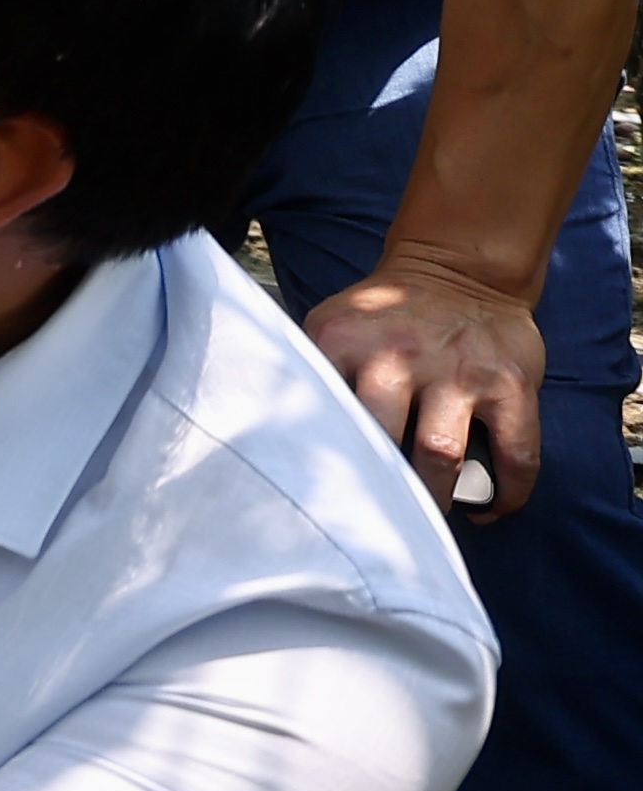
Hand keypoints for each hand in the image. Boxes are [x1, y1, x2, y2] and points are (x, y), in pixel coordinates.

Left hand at [307, 251, 545, 520]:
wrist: (459, 269)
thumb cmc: (386, 318)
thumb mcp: (333, 326)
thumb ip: (311, 374)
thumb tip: (276, 440)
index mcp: (342, 343)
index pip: (320, 413)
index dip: (318, 463)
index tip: (318, 499)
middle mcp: (399, 356)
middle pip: (378, 439)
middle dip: (376, 488)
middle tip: (373, 521)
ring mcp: (458, 372)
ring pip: (440, 456)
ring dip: (435, 499)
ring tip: (426, 520)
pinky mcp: (509, 385)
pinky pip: (515, 456)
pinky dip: (505, 495)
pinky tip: (487, 510)